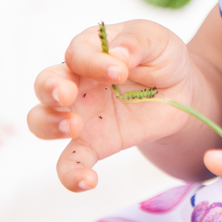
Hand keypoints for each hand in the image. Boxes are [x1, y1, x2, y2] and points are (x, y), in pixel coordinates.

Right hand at [27, 20, 198, 191]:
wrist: (180, 93)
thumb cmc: (162, 58)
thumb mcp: (157, 40)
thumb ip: (136, 42)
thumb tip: (117, 55)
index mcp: (91, 50)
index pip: (78, 52)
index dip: (93, 62)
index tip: (120, 71)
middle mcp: (77, 81)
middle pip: (45, 83)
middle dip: (49, 89)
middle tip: (67, 95)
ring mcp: (80, 113)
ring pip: (41, 120)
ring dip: (49, 123)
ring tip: (73, 127)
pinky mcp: (92, 143)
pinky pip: (70, 162)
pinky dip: (71, 174)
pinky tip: (87, 180)